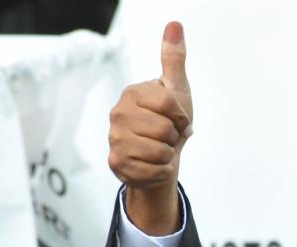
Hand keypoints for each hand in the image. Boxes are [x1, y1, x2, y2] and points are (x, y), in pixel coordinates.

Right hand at [108, 21, 192, 234]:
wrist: (160, 158)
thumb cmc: (169, 122)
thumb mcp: (176, 90)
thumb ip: (174, 59)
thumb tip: (175, 25)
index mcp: (133, 93)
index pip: (170, 104)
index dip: (182, 117)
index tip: (179, 120)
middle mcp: (118, 113)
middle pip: (165, 129)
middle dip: (174, 137)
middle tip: (167, 137)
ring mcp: (114, 139)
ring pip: (159, 152)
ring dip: (168, 155)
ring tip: (160, 150)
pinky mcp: (117, 163)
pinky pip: (153, 170)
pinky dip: (161, 171)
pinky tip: (153, 164)